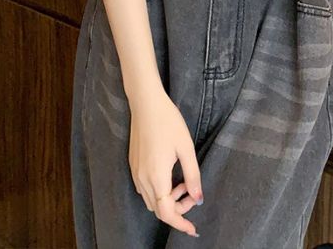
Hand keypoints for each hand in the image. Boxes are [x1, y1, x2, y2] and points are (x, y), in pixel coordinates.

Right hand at [127, 86, 202, 236]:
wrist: (146, 103)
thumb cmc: (168, 122)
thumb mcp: (186, 148)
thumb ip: (193, 176)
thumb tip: (198, 198)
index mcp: (157, 176)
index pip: (166, 212)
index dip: (180, 223)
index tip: (193, 229)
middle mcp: (142, 179)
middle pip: (158, 209)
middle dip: (177, 209)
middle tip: (192, 193)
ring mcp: (135, 172)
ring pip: (151, 200)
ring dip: (168, 200)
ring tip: (183, 181)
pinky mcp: (133, 165)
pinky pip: (146, 189)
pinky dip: (159, 190)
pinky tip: (171, 175)